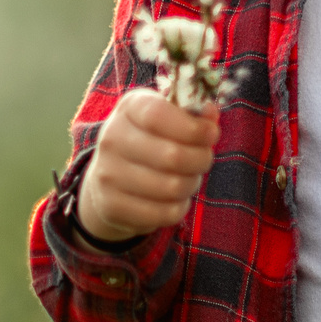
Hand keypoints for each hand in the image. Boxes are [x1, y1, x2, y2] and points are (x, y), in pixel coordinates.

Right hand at [79, 90, 220, 242]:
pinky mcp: (112, 206)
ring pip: (172, 187)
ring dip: (191, 184)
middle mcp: (112, 138)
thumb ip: (193, 113)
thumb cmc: (151, 140)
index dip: (193, 127)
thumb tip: (209, 112)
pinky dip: (179, 207)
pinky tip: (174, 198)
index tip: (212, 134)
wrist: (109, 176)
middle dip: (201, 159)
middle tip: (203, 159)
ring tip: (188, 178)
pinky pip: (165, 213)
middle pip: (172, 156)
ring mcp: (108, 174)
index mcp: (129, 108)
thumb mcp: (169, 117)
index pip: (158, 115)